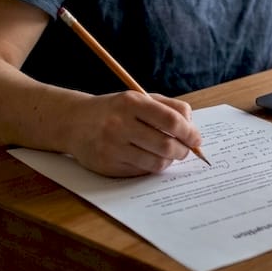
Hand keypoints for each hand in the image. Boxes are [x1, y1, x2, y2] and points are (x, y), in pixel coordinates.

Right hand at [68, 91, 203, 176]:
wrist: (75, 122)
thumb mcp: (139, 98)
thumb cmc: (115, 110)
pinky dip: (151, 167)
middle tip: (185, 150)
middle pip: (166, 144)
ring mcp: (112, 147)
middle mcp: (120, 124)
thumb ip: (168, 107)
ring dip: (169, 161)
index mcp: (131, 103)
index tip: (196, 139)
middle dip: (182, 150)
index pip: (171, 120)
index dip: (189, 132)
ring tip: (168, 154)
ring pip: (155, 162)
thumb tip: (192, 128)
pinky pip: (141, 172)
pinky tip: (149, 158)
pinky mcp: (107, 165)